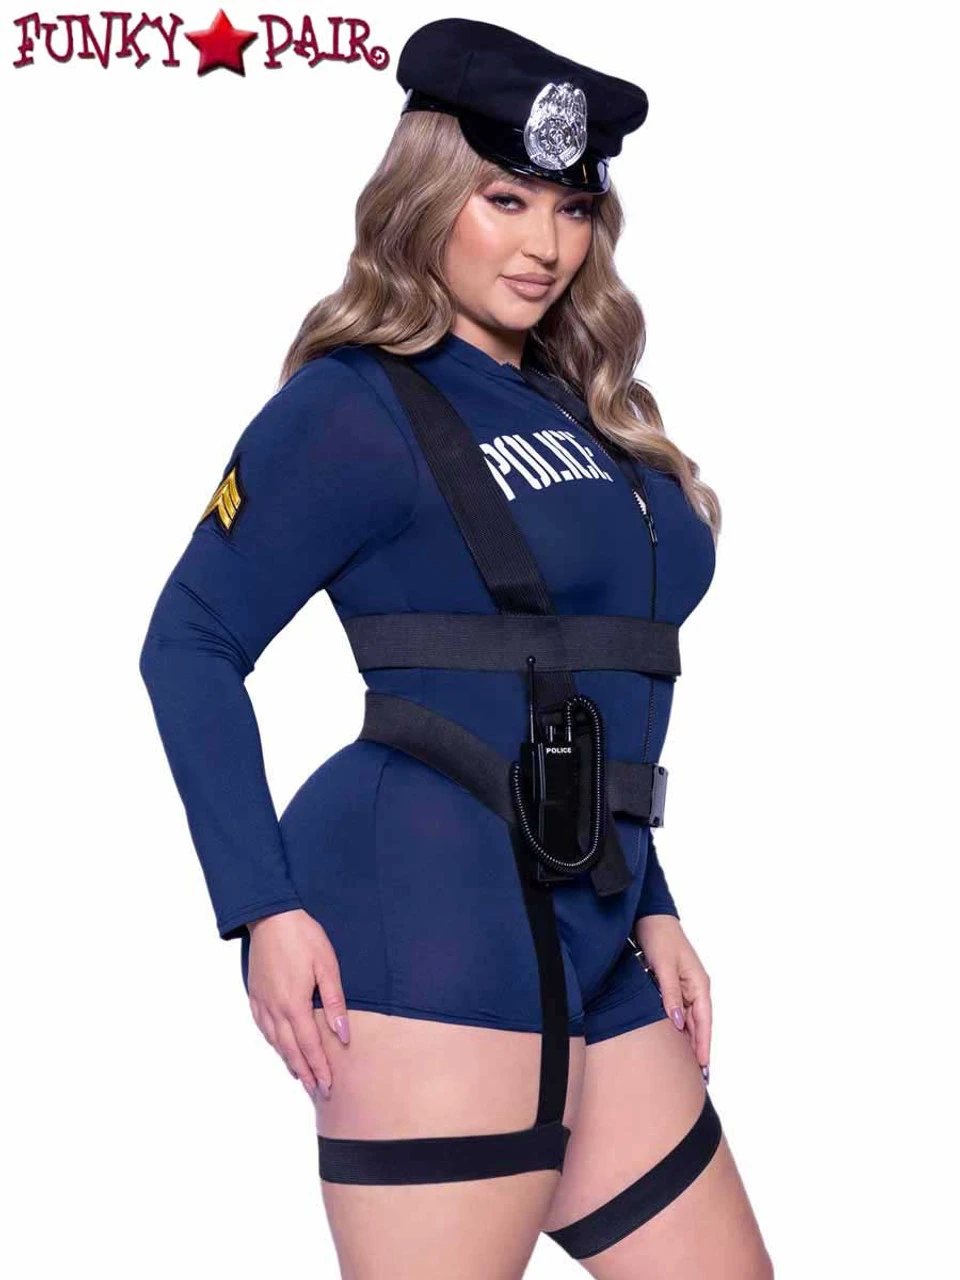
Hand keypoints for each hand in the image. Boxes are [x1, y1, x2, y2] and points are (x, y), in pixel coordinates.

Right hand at [245, 908, 350, 1100]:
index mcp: (295, 1004)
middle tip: (316, 1090)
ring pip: (275, 1041)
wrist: (271, 917)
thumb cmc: (303, 938)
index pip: (309, 1046)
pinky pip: (262, 1026)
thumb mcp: (327, 966)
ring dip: (288, 1060)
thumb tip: (342, 1034)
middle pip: (291, 1050)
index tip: (327, 1086)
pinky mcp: (254, 994)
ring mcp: (262, 1002)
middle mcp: (275, 1009)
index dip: (319, 1067)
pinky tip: (278, 1046)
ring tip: (300, 1075)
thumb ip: (334, 1003)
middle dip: (305, 1072)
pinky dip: (272, 1042)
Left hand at [633, 914, 710, 1077]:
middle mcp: (695, 988)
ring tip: (687, 1065)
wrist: (650, 917)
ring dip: (688, 1040)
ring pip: (688, 1020)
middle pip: (698, 1024)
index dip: (704, 1044)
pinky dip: (678, 1027)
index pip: (704, 1021)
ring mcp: (685, 987)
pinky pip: (678, 1011)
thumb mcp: (664, 966)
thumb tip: (676, 1023)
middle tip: (697, 1076)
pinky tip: (674, 1040)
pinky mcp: (673, 985)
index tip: (704, 1066)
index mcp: (699, 984)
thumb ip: (670, 995)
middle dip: (698, 1048)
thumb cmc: (660, 937)